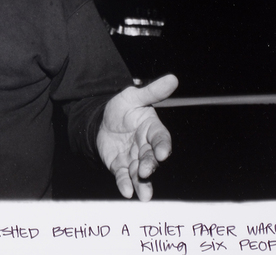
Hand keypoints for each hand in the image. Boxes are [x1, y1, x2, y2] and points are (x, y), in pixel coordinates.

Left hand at [97, 73, 177, 200]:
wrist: (102, 121)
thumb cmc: (123, 108)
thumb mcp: (133, 96)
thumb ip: (152, 91)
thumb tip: (173, 78)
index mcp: (152, 129)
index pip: (161, 139)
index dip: (162, 146)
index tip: (162, 153)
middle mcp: (146, 147)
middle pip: (152, 159)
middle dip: (150, 166)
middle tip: (146, 172)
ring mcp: (134, 159)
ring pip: (140, 173)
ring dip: (142, 184)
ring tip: (143, 195)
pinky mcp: (121, 167)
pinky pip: (124, 177)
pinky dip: (125, 185)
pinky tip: (125, 191)